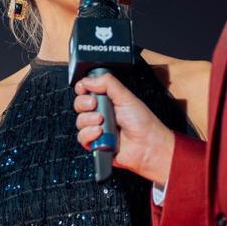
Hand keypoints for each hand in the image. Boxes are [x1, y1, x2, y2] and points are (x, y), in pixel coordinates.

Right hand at [73, 72, 174, 186]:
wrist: (147, 145)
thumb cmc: (142, 123)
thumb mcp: (125, 96)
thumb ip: (107, 83)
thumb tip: (88, 80)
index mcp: (108, 100)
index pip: (86, 91)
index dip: (82, 89)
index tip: (86, 90)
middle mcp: (100, 113)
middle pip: (79, 105)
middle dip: (84, 104)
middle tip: (95, 105)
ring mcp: (97, 129)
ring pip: (79, 122)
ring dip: (89, 120)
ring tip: (102, 122)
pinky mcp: (95, 144)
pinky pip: (82, 138)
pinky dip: (90, 135)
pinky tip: (101, 133)